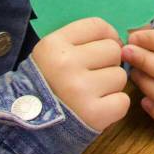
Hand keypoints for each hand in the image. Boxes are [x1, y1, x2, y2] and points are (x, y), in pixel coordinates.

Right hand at [31, 17, 129, 131]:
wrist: (30, 128)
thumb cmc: (47, 85)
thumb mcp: (51, 53)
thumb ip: (80, 40)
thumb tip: (119, 39)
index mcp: (54, 45)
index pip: (97, 26)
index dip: (107, 35)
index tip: (101, 48)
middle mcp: (67, 64)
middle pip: (113, 49)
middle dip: (108, 62)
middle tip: (92, 75)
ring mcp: (81, 90)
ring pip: (120, 75)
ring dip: (111, 85)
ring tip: (92, 93)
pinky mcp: (95, 114)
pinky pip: (123, 100)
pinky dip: (114, 105)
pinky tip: (97, 108)